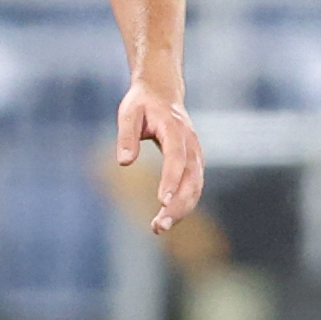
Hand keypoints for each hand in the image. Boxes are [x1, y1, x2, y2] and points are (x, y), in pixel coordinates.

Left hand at [113, 82, 202, 233]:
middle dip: (178, 204)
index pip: (177, 156)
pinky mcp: (194, 163)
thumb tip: (124, 163)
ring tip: (159, 228)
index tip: (161, 201)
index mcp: (175, 128)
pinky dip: (183, 205)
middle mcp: (191, 143)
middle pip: (191, 178)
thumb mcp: (128, 112)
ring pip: (196, 187)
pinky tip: (167, 219)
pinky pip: (193, 187)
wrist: (163, 91)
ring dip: (181, 210)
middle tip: (158, 226)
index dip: (171, 178)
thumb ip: (126, 136)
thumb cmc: (142, 103)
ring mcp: (196, 154)